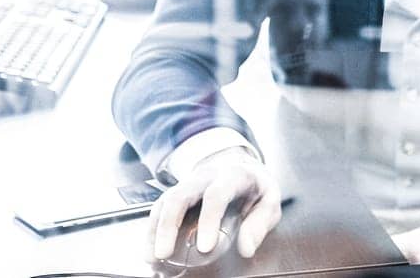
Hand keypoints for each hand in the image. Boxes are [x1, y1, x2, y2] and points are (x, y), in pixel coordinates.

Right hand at [148, 149, 281, 261]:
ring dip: (155, 229)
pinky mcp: (178, 192)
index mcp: (232, 175)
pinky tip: (150, 249)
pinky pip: (160, 208)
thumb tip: (246, 249)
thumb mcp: (269, 200)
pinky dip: (152, 229)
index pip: (216, 195)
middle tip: (164, 253)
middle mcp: (205, 176)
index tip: (204, 247)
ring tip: (151, 256)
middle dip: (168, 225)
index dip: (208, 220)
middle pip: (180, 195)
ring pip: (165, 201)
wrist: (239, 164)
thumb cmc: (255, 187)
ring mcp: (188, 182)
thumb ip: (260, 223)